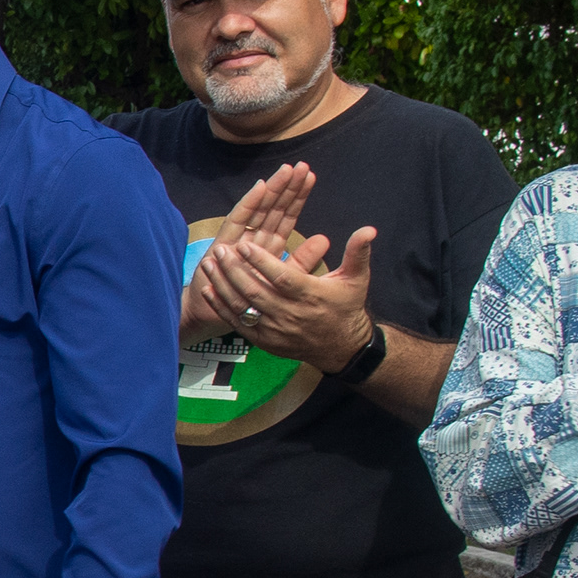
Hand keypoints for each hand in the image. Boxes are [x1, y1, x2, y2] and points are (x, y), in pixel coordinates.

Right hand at [179, 163, 314, 340]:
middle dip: (287, 187)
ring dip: (273, 189)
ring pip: (259, 210)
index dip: (297, 197)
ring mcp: (237, 239)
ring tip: (288, 170)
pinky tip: (262, 186)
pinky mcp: (222, 243)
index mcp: (268, 246)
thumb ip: (303, 260)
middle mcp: (253, 238)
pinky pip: (238, 220)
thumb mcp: (283, 280)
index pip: (285, 217)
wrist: (211, 315)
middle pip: (273, 208)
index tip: (310, 177)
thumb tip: (325, 240)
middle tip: (302, 165)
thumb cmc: (245, 299)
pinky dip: (250, 202)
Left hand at [203, 218, 379, 373]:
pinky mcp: (265, 341)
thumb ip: (358, 253)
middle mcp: (291, 314)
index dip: (262, 262)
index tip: (245, 245)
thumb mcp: (356, 279)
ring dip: (223, 286)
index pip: (282, 278)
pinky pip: (238, 323)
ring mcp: (275, 330)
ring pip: (244, 307)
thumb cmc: (347, 307)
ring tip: (209, 264)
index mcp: (311, 295)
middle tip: (221, 250)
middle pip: (257, 292)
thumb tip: (369, 229)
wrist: (341, 347)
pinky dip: (222, 307)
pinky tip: (208, 289)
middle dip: (235, 271)